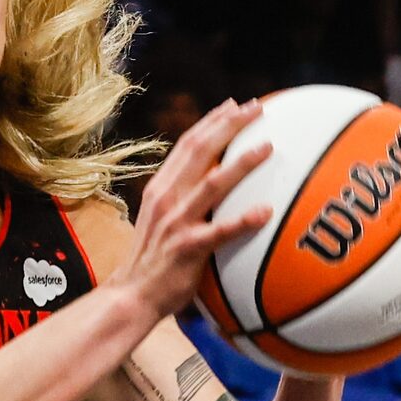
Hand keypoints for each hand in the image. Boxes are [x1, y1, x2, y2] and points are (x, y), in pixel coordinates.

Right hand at [117, 99, 272, 321]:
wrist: (132, 295)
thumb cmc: (153, 260)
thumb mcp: (161, 220)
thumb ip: (182, 199)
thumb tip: (213, 182)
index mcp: (160, 188)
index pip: (186, 144)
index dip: (211, 122)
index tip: (234, 105)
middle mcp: (166, 198)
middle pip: (199, 151)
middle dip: (229, 125)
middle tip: (256, 108)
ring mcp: (176, 222)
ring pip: (212, 183)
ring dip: (241, 163)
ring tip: (267, 147)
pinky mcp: (187, 247)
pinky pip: (220, 231)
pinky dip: (243, 220)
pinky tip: (266, 212)